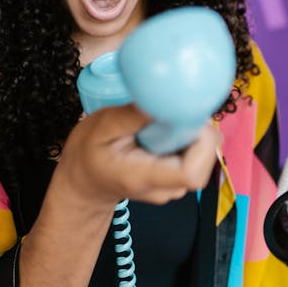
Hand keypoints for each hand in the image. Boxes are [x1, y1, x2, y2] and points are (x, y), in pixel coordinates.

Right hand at [57, 103, 219, 210]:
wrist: (85, 181)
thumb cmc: (89, 154)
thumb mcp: (101, 127)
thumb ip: (132, 116)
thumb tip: (162, 98)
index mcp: (143, 177)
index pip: (191, 173)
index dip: (202, 144)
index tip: (191, 115)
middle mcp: (163, 188)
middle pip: (203, 164)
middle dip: (200, 133)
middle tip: (179, 108)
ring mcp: (171, 187)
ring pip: (202, 160)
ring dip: (194, 135)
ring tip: (167, 119)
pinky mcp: (175, 180)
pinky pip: (194, 158)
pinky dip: (188, 140)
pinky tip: (167, 129)